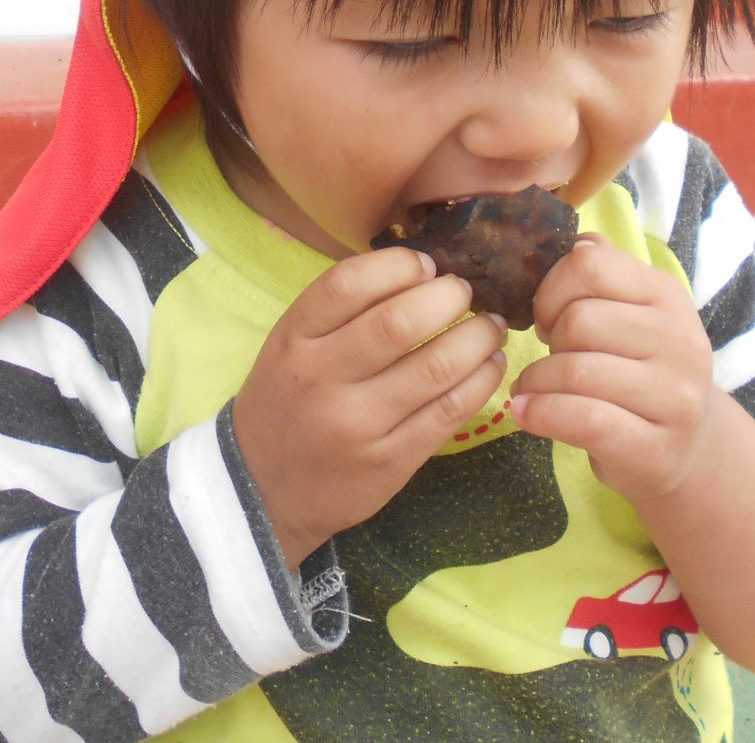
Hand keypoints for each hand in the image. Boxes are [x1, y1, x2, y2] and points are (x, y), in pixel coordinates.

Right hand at [232, 247, 507, 568]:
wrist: (264, 489)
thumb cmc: (286, 403)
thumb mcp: (290, 348)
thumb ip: (341, 313)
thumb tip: (423, 273)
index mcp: (294, 340)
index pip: (349, 284)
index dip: (399, 265)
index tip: (427, 265)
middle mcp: (322, 379)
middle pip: (399, 323)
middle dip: (449, 297)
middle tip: (465, 293)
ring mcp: (358, 424)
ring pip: (437, 367)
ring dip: (477, 338)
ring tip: (490, 328)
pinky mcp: (390, 461)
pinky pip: (449, 412)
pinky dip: (480, 381)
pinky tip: (490, 365)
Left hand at [508, 236, 716, 508]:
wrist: (688, 448)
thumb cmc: (641, 373)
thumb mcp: (633, 315)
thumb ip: (603, 274)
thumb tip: (575, 240)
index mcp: (667, 295)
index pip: (590, 265)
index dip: (552, 288)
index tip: (547, 316)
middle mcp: (680, 340)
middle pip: (579, 320)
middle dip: (547, 341)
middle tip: (548, 358)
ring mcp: (674, 397)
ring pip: (575, 371)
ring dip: (535, 382)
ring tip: (530, 389)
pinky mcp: (655, 447)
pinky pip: (582, 419)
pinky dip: (541, 414)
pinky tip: (525, 414)